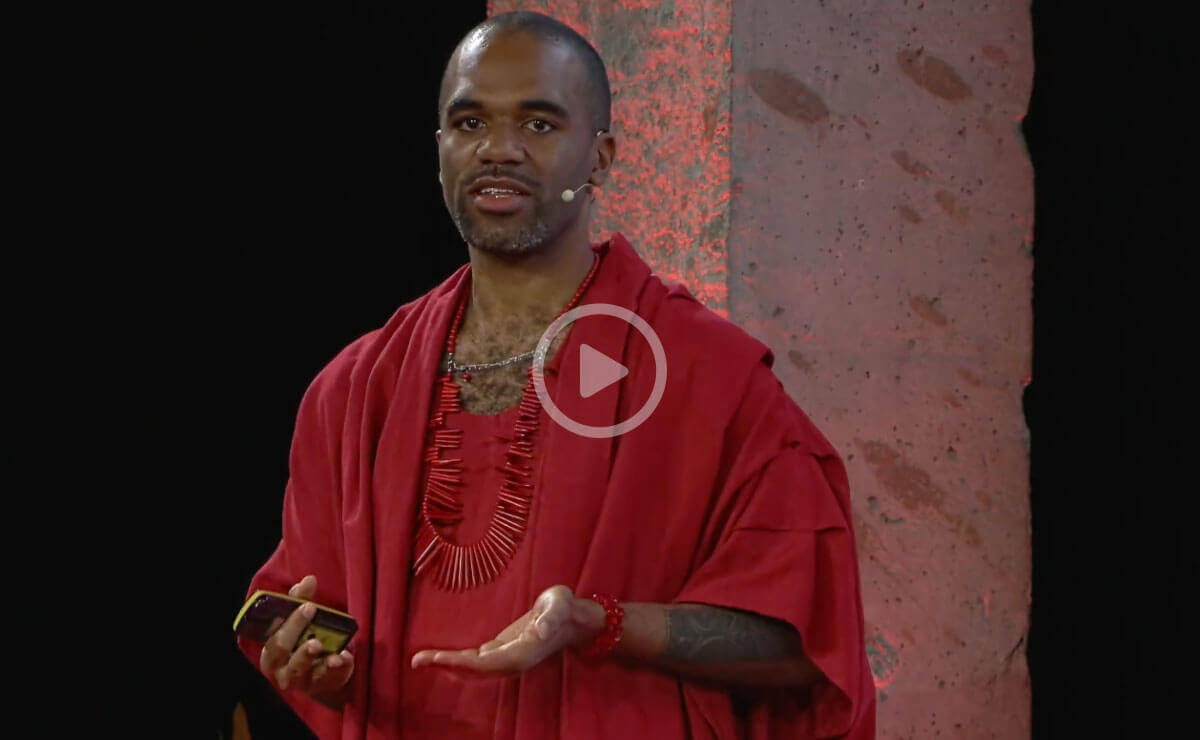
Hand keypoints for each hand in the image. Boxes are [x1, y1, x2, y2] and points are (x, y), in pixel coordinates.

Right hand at [259, 575, 354, 700]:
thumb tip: (309, 579)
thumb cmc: (306, 641)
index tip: (305, 603)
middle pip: (281, 648)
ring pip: (297, 668)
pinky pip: (325, 677)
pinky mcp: (320, 686)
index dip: (285, 617)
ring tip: (317, 643)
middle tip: (310, 609)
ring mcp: (299, 679)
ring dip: (306, 654)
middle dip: (295, 627)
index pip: (271, 630)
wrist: (324, 673)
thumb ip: (302, 600)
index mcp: (271, 648)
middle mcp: (279, 666)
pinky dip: (333, 667)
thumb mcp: (303, 620)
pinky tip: (341, 657)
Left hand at [410, 585, 605, 678]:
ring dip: (448, 665)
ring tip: (422, 660)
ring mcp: (507, 657)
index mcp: (523, 652)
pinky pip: (476, 661)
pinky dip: (457, 660)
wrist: (574, 619)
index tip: (440, 659)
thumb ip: (552, 617)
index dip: (462, 664)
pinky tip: (442, 658)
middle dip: (446, 666)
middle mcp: (512, 660)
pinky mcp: (503, 650)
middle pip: (474, 670)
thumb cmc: (566, 608)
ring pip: (473, 668)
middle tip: (417, 660)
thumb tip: (542, 629)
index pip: (486, 663)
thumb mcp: (560, 604)